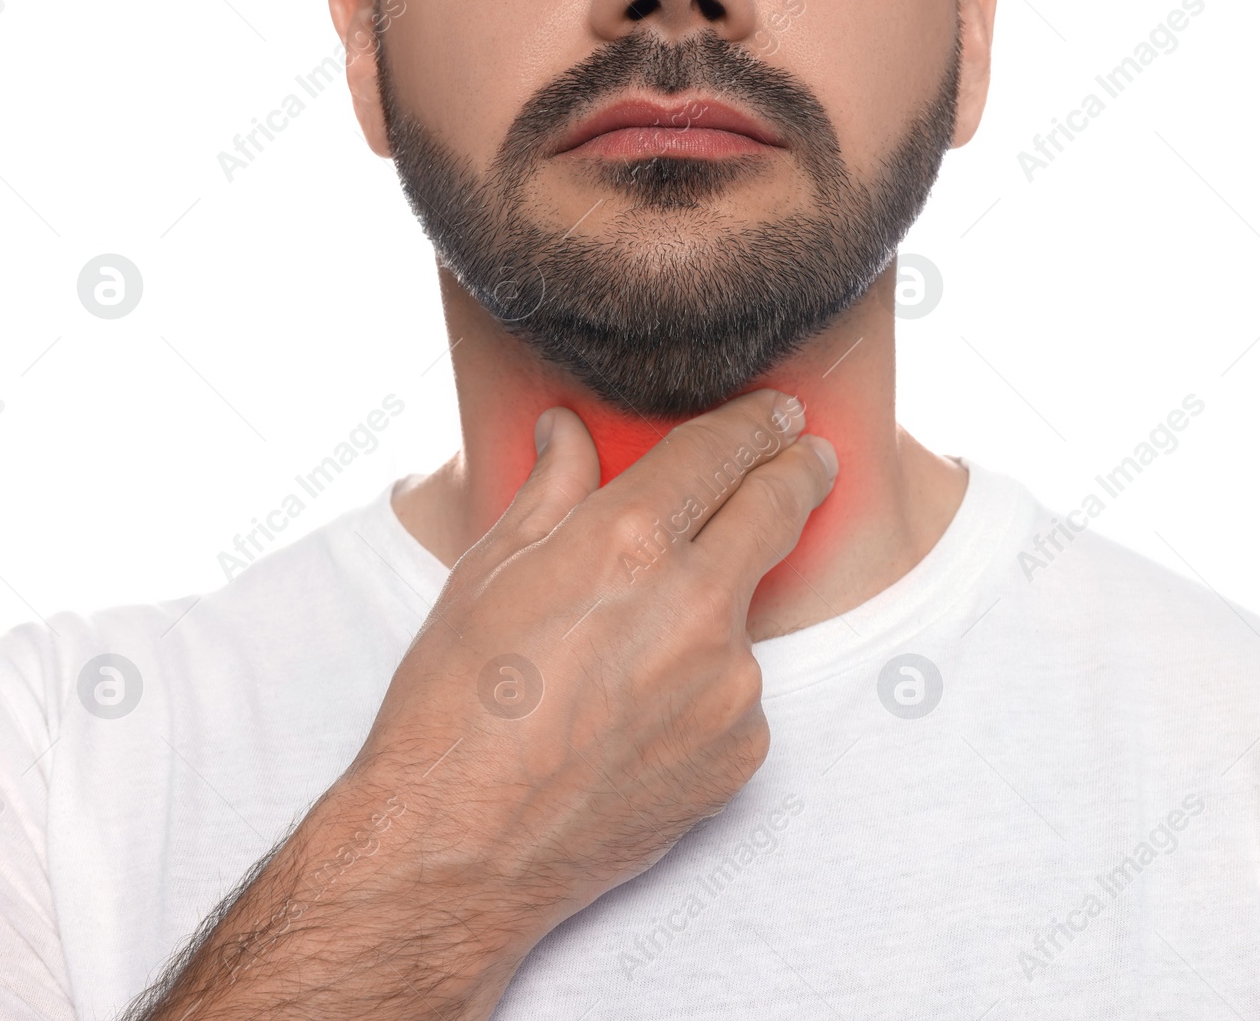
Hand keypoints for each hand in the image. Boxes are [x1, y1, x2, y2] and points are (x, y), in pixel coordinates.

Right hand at [353, 388, 835, 935]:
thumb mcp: (485, 576)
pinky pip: (738, 695)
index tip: (778, 411)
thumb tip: (567, 430)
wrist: (460, 848)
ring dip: (714, 610)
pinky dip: (704, 690)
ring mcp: (731, 684)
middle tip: (808, 456)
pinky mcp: (744, 750)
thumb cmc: (451, 706)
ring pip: (744, 615)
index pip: (722, 452)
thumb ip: (550, 492)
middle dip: (799, 470)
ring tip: (627, 659)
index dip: (756, 422)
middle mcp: (697, 604)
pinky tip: (636, 719)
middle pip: (778, 509)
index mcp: (628, 542)